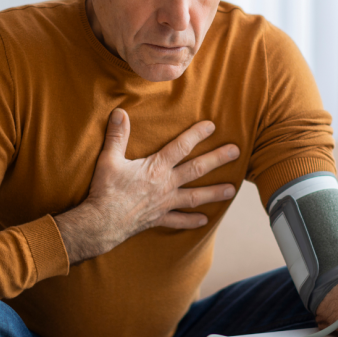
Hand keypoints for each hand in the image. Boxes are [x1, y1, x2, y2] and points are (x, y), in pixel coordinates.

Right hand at [54, 108, 239, 263]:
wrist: (101, 223)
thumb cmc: (105, 190)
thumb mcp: (109, 159)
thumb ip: (117, 135)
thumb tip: (119, 112)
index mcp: (156, 167)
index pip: (181, 147)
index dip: (197, 134)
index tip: (212, 126)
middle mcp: (166, 185)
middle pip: (197, 169)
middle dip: (218, 159)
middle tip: (236, 152)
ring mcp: (164, 203)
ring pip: (195, 197)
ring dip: (214, 192)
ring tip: (232, 190)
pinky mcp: (158, 218)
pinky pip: (179, 220)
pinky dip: (192, 221)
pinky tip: (205, 220)